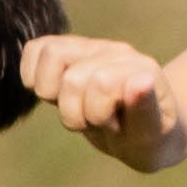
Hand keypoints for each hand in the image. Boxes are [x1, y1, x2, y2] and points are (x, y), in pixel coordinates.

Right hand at [21, 35, 186, 171]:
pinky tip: (53, 95)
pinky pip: (36, 50)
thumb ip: (145, 112)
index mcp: (141, 69)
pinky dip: (34, 75)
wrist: (148, 129)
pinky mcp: (69, 50)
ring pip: (51, 54)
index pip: (100, 83)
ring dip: (53, 94)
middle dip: (78, 114)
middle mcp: (116, 52)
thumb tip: (140, 79)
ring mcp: (91, 48)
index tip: (116, 127)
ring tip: (75, 109)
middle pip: (72, 79)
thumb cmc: (150, 138)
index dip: (99, 116)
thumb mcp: (152, 137)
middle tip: (98, 123)